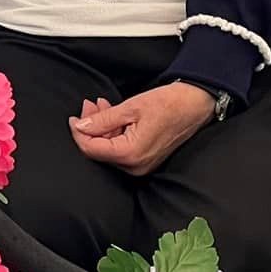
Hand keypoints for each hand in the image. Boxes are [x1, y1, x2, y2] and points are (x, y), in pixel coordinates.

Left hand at [68, 82, 215, 175]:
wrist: (196, 105)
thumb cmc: (169, 104)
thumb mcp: (130, 107)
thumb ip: (102, 120)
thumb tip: (81, 126)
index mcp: (130, 154)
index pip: (91, 149)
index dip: (78, 133)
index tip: (74, 118)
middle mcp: (135, 167)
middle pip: (99, 150)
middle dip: (90, 127)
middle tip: (89, 106)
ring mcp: (141, 166)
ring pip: (109, 149)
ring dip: (102, 128)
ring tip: (101, 106)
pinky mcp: (145, 161)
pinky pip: (121, 150)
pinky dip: (113, 133)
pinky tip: (113, 116)